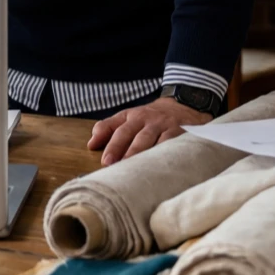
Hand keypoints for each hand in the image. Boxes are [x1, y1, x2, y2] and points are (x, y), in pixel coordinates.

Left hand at [86, 96, 210, 165]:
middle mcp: (146, 119)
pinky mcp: (180, 132)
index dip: (110, 144)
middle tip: (114, 165)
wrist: (183, 105)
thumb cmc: (150, 118)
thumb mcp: (129, 117)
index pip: (117, 129)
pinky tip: (160, 165)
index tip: (105, 161)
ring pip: (149, 139)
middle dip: (122, 150)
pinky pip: (171, 143)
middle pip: (131, 134)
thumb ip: (108, 128)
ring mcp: (163, 125)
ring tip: (134, 169)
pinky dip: (165, 153)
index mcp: (132, 117)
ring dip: (140, 153)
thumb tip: (91, 144)